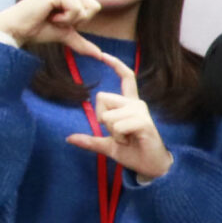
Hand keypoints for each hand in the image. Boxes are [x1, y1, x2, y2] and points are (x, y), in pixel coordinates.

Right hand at [0, 0, 115, 48]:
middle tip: (58, 21)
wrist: (18, 29)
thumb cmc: (38, 29)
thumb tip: (99, 55)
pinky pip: (76, 10)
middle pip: (94, 6)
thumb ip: (82, 42)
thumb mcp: (65, 35)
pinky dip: (66, 19)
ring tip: (53, 18)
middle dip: (80, 21)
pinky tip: (50, 17)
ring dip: (71, 21)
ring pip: (86, 9)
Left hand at [61, 35, 171, 178]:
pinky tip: (130, 141)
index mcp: (129, 105)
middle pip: (102, 98)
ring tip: (126, 139)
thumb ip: (91, 140)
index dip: (115, 65)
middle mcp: (136, 104)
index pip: (126, 77)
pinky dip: (119, 137)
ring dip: (112, 132)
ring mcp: (141, 112)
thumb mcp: (108, 146)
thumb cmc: (134, 153)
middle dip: (102, 119)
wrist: (152, 168)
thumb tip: (69, 138)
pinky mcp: (144, 122)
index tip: (102, 54)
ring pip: (108, 115)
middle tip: (117, 134)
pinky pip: (118, 125)